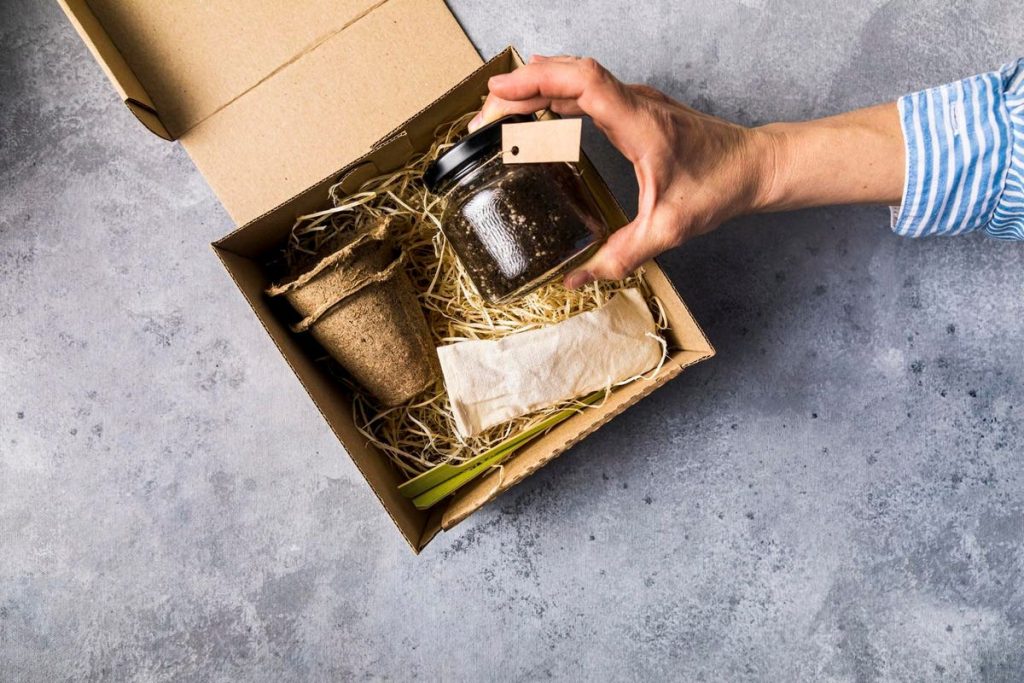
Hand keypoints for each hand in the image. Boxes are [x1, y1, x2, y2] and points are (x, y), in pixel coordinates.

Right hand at [471, 55, 776, 287]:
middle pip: (572, 73)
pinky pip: (590, 91)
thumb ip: (622, 256)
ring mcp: (637, 102)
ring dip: (540, 87)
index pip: (583, 83)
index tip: (501, 93)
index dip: (539, 81)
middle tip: (488, 109)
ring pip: (580, 79)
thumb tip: (577, 280)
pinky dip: (559, 96)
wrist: (756, 166)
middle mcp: (636, 103)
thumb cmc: (721, 187)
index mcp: (640, 123)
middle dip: (525, 84)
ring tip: (503, 109)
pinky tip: (543, 112)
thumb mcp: (669, 229)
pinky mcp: (638, 109)